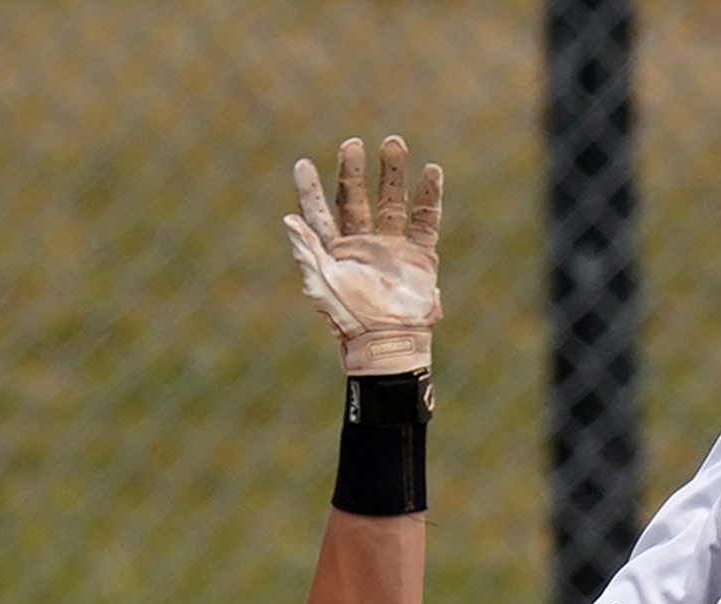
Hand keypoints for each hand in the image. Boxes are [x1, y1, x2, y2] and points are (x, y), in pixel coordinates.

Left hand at [285, 135, 441, 373]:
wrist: (389, 343)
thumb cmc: (350, 319)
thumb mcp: (322, 284)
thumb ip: (306, 251)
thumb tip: (288, 218)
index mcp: (334, 252)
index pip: (318, 214)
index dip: (309, 190)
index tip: (302, 164)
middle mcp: (362, 246)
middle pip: (355, 200)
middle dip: (352, 171)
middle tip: (352, 143)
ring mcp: (392, 249)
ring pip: (391, 203)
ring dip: (392, 174)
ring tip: (394, 143)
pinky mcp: (419, 258)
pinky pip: (425, 221)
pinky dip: (429, 198)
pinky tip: (432, 172)